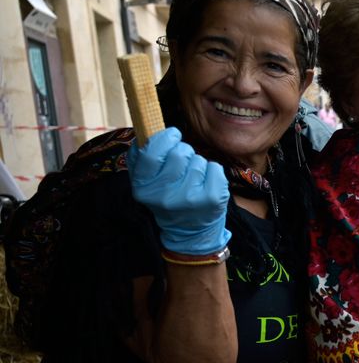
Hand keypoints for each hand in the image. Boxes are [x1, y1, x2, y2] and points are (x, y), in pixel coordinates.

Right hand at [127, 128, 229, 255]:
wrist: (189, 231)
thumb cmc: (167, 198)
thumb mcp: (146, 183)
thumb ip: (141, 158)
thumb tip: (147, 131)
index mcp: (143, 188)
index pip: (151, 153)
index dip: (164, 139)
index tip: (172, 136)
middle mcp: (165, 195)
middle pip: (179, 153)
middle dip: (183, 152)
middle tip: (183, 164)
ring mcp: (190, 198)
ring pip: (198, 160)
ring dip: (197, 164)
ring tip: (193, 179)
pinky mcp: (211, 199)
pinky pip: (214, 167)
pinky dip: (212, 171)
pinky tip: (206, 183)